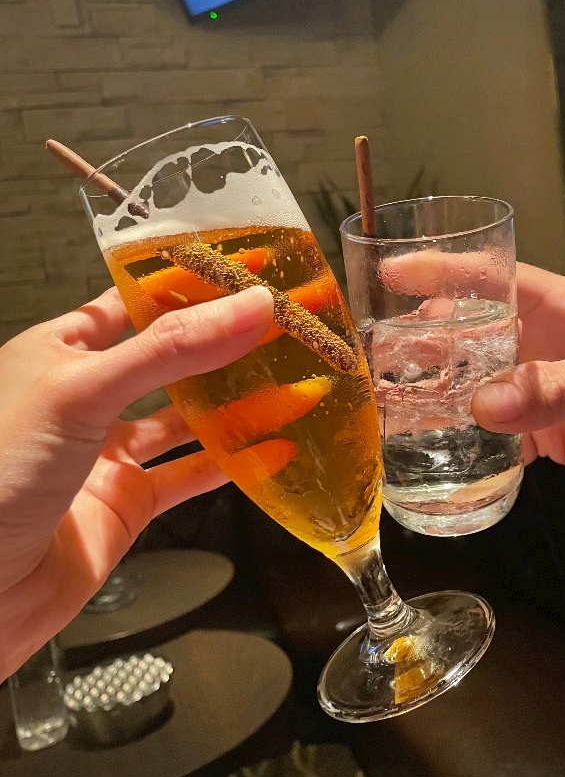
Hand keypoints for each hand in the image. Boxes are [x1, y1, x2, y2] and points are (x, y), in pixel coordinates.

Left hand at [0, 285, 272, 680]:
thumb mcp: (83, 390)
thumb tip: (250, 306)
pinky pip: (189, 476)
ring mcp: (108, 453)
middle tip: (282, 328)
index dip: (187, 287)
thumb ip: (169, 349)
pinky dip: (232, 464)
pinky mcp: (127, 503)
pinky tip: (270, 450)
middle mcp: (87, 398)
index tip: (243, 273)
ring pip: (185, 419)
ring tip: (291, 382)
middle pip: (169, 361)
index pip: (133, 304)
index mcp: (59, 352)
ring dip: (235, 405)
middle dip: (223, 346)